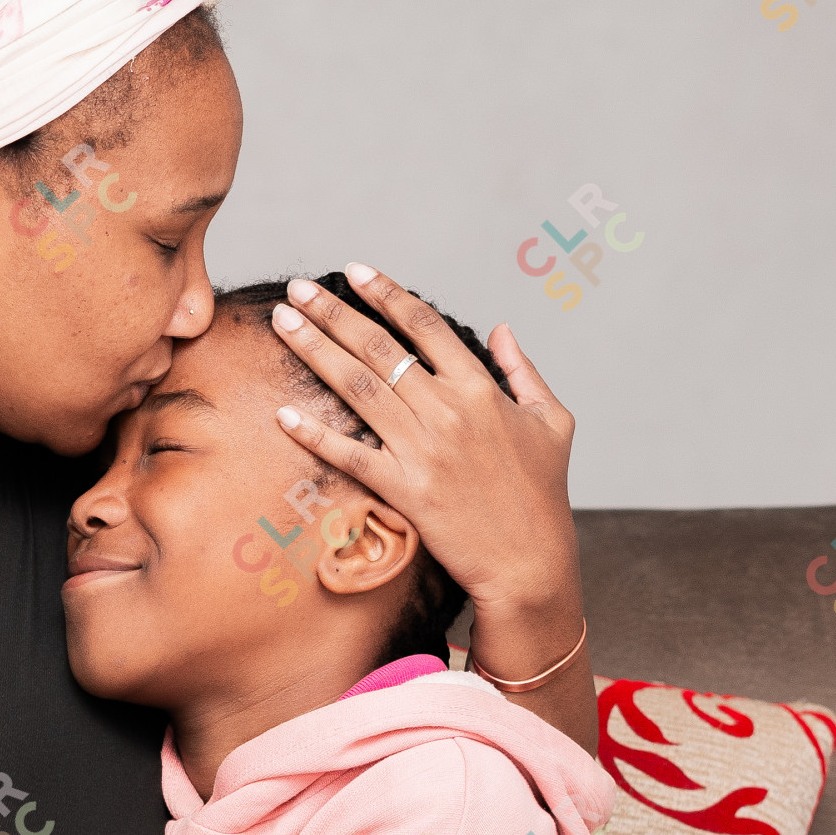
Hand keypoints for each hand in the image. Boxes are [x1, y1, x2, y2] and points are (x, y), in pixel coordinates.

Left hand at [270, 264, 579, 617]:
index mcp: (482, 389)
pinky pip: (349, 455)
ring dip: (315, 350)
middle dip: (333, 313)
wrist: (530, 562)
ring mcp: (423, 450)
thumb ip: (524, 370)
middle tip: (297, 289)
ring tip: (283, 324)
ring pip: (357, 388)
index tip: (354, 272)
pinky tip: (283, 414)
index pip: (425, 327)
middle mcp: (448, 411)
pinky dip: (315, 434)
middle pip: (379, 348)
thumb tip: (502, 329)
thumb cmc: (543, 494)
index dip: (386, 294)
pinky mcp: (404, 490)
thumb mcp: (552, 422)